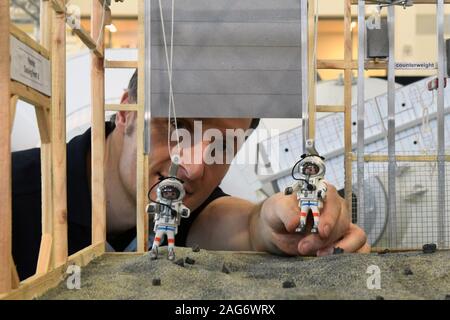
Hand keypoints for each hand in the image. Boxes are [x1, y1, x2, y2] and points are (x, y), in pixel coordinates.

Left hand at [250, 183, 367, 255]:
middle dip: (325, 238)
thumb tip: (296, 222)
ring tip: (320, 255)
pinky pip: (361, 249)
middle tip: (303, 247)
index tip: (321, 231)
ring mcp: (342, 226)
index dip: (330, 217)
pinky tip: (335, 261)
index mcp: (322, 194)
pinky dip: (353, 256)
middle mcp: (336, 208)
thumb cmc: (279, 213)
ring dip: (342, 248)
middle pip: (343, 222)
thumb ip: (285, 212)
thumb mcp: (276, 209)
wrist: (276, 230)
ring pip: (357, 236)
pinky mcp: (344, 242)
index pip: (334, 201)